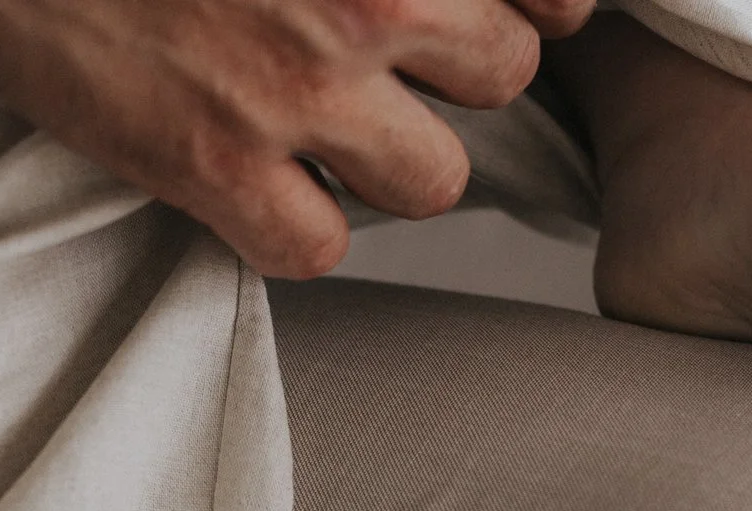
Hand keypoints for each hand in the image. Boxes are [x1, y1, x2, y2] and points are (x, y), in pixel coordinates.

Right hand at [0, 0, 590, 277]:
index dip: (531, 9)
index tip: (501, 14)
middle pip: (504, 77)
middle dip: (454, 77)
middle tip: (382, 61)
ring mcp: (299, 86)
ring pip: (435, 179)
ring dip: (388, 162)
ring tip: (321, 128)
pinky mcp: (220, 167)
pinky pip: (321, 246)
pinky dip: (293, 227)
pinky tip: (257, 184)